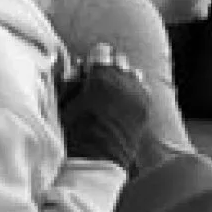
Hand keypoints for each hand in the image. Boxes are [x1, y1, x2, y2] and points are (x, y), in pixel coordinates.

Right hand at [60, 43, 149, 169]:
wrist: (99, 160)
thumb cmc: (75, 132)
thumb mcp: (65, 103)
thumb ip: (70, 78)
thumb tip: (77, 62)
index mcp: (101, 77)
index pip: (102, 51)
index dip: (94, 58)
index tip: (89, 67)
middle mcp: (124, 81)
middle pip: (120, 60)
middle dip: (109, 66)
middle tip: (98, 78)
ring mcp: (138, 94)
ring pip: (133, 73)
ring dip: (123, 77)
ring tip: (111, 90)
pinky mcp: (145, 107)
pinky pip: (142, 88)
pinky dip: (134, 89)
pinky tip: (123, 99)